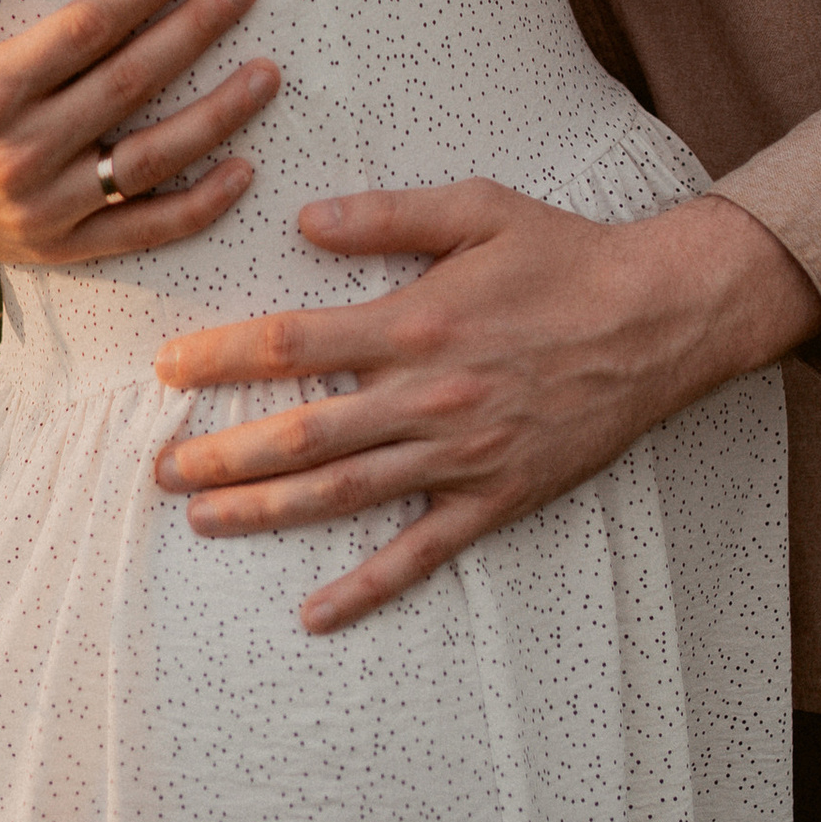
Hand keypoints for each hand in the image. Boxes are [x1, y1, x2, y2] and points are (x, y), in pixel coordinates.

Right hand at [0, 0, 278, 268]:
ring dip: (217, 115)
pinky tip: (246, 169)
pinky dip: (199, 206)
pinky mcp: (62, 248)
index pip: (87, 29)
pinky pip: (143, 230)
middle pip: (130, 84)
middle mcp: (19, 153)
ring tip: (267, 73)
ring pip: (150, 158)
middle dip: (196, 30)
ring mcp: (45, 208)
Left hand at [150, 180, 820, 627]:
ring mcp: (462, 455)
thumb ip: (388, 215)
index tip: (169, 370)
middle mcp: (429, 395)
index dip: (221, 359)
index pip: (293, 345)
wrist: (660, 317)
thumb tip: (305, 221)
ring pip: (344, 495)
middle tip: (161, 468)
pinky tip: (314, 613)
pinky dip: (365, 587)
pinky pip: (421, 553)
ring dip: (264, 511)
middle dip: (221, 454)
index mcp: (416, 321)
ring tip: (203, 520)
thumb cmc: (566, 255)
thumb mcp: (479, 208)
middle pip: (302, 433)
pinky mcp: (497, 498)